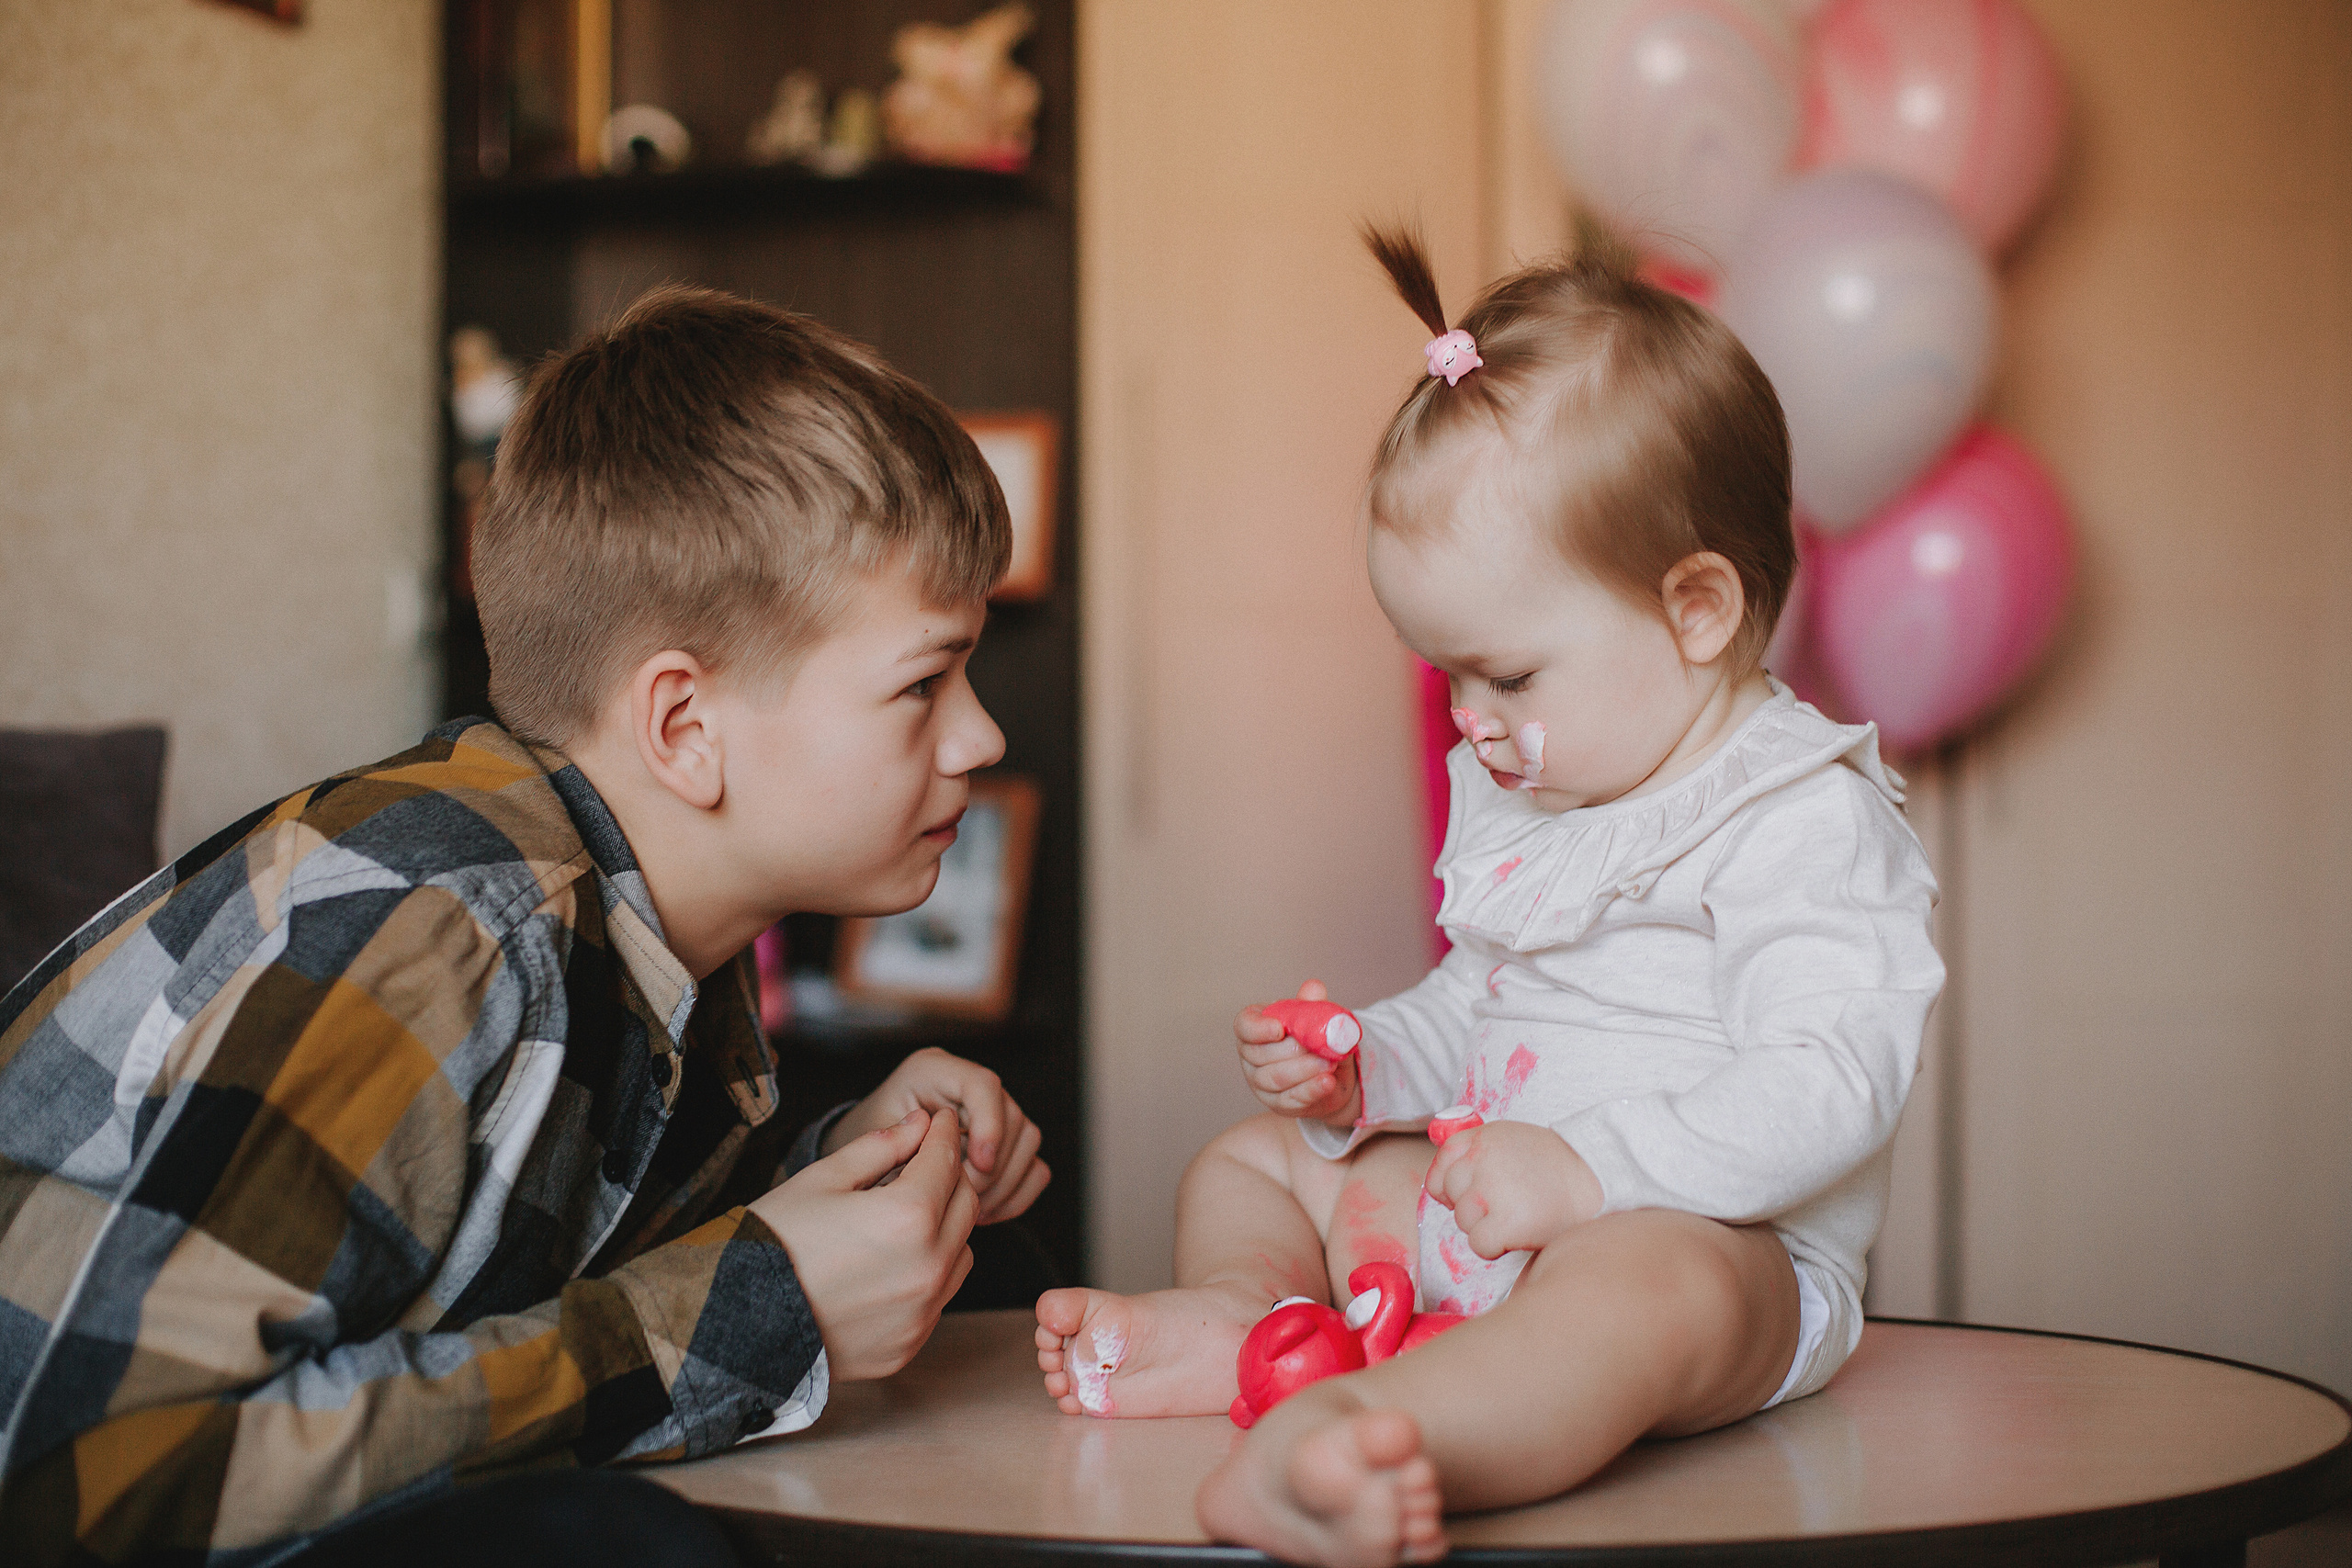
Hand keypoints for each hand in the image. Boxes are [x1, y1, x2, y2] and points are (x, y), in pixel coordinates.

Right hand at [752, 1108, 978, 1379]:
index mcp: (908, 1216)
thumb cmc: (773, 1243)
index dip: (944, 1133)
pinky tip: (892, 1262)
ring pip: (962, 1253)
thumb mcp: (822, 1180)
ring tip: (906, 1217)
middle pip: (966, 1205)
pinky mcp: (909, 1344)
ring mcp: (921, 1312)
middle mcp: (927, 1267)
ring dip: (946, 1228)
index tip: (940, 1121)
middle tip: (925, 1163)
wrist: (736, 1324)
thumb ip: (880, 1147)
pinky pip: (939, 1297)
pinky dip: (928, 1273)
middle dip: (951, 1177)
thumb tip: (919, 1124)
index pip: (946, 1160)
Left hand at [822, 1047, 1048, 1223]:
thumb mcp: (870, 1146)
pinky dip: (1016, 1194)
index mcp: (931, 1071)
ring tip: (970, 1210)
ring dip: (1005, 1183)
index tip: (978, 1165)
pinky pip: (1033, 1166)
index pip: (982, 1084)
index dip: (989, 1124)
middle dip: (994, 1167)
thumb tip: (949, 1159)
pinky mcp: (1004, 1142)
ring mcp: (990, 1111)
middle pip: (1013, 1115)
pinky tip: (986, 1211)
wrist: (861, 1168)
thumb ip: (905, 1147)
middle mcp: (965, 1084)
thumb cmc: (861, 1155)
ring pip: (1028, 1140)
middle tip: (963, 1199)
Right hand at [1236, 979, 1360, 1126]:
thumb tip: (1313, 988)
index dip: (1258, 1029)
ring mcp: (1260, 1083)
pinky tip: (1328, 1082)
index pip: (1244, 1027)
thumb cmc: (1314, 1038)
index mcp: (1254, 1028)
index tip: (1279, 1028)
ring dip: (1304, 1071)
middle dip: (1291, 1051)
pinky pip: (1291, 1099)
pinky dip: (1311, 1090)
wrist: (1332, 1072)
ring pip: (1274, 1079)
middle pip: (1260, 1056)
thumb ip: (1312, 1004)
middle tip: (1319, 1047)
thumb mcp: (1316, 1018)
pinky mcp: (1278, 1104)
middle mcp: (1250, 1056)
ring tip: (1329, 1063)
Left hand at [1423, 1121, 1602, 1258]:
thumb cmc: (1556, 1166)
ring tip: (1519, 1215)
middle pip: (1451, 1197)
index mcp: (1482, 1136)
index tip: (1471, 1196)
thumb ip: (1477, 1153)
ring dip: (1486, 1227)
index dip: (1450, 1188)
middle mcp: (1481, 1159)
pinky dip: (1495, 1247)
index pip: (1441, 1167)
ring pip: (1463, 1222)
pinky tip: (1519, 1233)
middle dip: (1473, 1207)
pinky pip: (1479, 1245)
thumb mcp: (1512, 1141)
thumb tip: (1439, 1187)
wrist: (1598, 1179)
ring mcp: (1491, 1190)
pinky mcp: (1506, 1221)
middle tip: (1508, 1204)